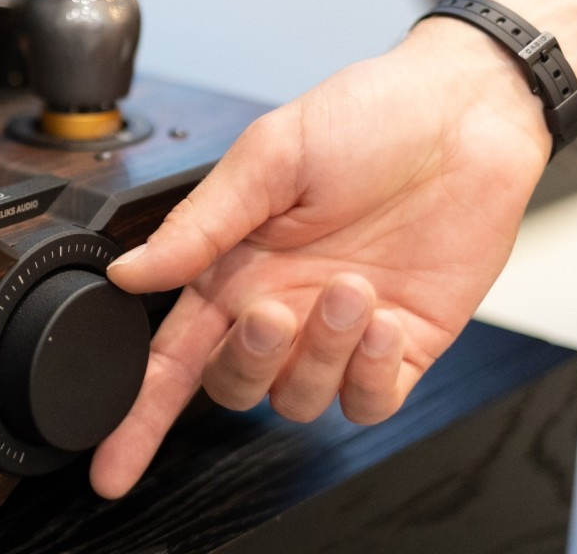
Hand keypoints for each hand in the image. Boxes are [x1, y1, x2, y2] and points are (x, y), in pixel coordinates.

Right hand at [90, 19, 552, 498]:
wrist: (466, 112)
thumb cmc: (366, 117)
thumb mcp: (267, 159)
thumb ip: (197, 227)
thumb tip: (128, 273)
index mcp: (232, 267)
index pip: (170, 357)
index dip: (137, 415)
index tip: (110, 465)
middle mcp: (278, 305)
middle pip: (231, 386)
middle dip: (247, 363)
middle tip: (272, 311)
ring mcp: (338, 332)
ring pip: (299, 399)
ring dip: (320, 353)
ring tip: (352, 287)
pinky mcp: (402, 346)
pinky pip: (368, 403)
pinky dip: (370, 375)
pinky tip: (384, 321)